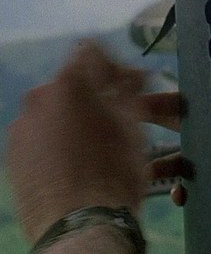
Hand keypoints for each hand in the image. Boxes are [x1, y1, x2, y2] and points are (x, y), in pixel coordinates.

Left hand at [6, 42, 146, 241]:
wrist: (80, 224)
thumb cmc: (114, 171)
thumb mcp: (133, 126)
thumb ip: (128, 90)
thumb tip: (130, 75)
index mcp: (70, 84)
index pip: (91, 51)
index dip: (116, 65)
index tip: (133, 85)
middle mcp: (38, 98)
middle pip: (71, 84)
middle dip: (96, 95)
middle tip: (119, 117)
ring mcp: (20, 128)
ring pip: (54, 111)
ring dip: (75, 119)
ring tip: (96, 146)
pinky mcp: (11, 156)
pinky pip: (40, 136)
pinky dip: (58, 141)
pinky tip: (76, 163)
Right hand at [147, 85, 210, 252]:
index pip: (204, 101)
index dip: (173, 97)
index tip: (141, 98)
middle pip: (190, 127)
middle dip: (159, 125)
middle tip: (126, 126)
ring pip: (189, 160)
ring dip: (167, 163)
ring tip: (147, 172)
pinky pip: (200, 189)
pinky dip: (185, 190)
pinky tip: (180, 198)